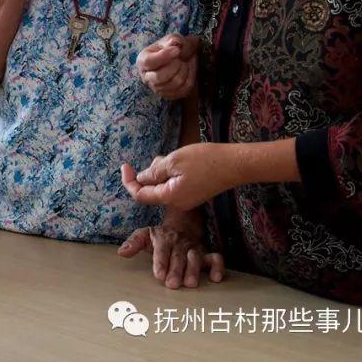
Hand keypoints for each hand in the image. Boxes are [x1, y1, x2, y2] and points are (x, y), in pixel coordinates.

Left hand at [118, 209, 224, 287]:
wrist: (182, 224)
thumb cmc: (160, 237)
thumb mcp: (144, 235)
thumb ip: (133, 243)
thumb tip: (121, 252)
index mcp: (164, 238)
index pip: (162, 249)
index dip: (161, 262)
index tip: (159, 275)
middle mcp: (180, 243)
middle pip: (178, 257)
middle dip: (176, 270)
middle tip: (172, 285)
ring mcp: (194, 248)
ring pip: (196, 258)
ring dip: (193, 270)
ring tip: (190, 284)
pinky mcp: (207, 253)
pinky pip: (216, 258)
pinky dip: (217, 267)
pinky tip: (216, 278)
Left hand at [121, 144, 241, 210]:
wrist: (236, 164)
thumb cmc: (205, 160)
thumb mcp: (174, 161)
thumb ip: (154, 172)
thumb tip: (141, 179)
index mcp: (170, 197)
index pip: (140, 195)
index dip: (129, 182)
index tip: (125, 166)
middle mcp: (177, 203)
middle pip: (151, 191)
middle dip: (148, 174)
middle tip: (159, 158)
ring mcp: (186, 200)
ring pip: (162, 186)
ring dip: (160, 172)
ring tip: (170, 157)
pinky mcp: (193, 194)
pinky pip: (173, 185)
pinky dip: (170, 174)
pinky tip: (179, 161)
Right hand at [137, 34, 199, 99]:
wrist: (179, 59)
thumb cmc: (171, 48)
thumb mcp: (171, 39)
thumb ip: (174, 40)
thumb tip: (176, 44)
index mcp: (142, 61)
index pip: (149, 62)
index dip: (164, 56)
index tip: (177, 50)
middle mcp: (147, 77)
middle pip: (160, 76)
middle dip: (176, 65)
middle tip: (181, 56)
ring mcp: (158, 89)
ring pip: (174, 83)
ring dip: (185, 70)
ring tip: (185, 62)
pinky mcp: (170, 95)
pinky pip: (184, 89)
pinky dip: (190, 78)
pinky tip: (189, 70)